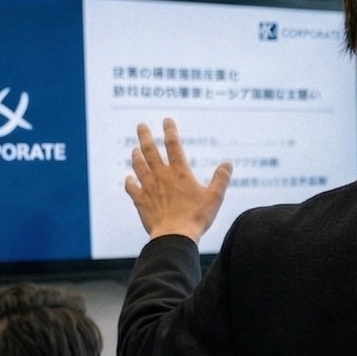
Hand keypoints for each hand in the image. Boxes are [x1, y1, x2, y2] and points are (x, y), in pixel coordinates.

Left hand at [125, 118, 231, 242]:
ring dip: (136, 156)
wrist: (175, 235)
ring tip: (135, 148)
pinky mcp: (140, 201)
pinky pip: (131, 188)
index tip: (167, 120)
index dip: (170, 131)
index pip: (173, 145)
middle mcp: (161, 176)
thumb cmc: (197, 217)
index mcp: (180, 172)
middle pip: (150, 150)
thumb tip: (228, 163)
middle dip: (145, 136)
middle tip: (141, 125)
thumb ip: (221, 178)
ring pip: (138, 166)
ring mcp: (148, 187)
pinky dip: (129, 181)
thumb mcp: (215, 197)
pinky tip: (129, 178)